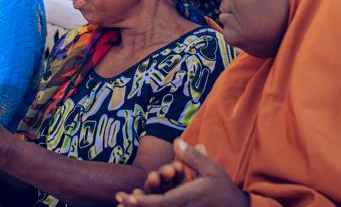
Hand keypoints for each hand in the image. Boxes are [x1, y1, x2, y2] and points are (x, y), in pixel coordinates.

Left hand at [115, 140, 246, 206]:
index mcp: (187, 198)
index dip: (142, 202)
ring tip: (123, 202)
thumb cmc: (222, 187)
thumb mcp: (211, 168)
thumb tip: (175, 140)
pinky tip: (138, 202)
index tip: (126, 198)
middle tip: (118, 199)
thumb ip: (191, 156)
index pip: (160, 202)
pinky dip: (151, 206)